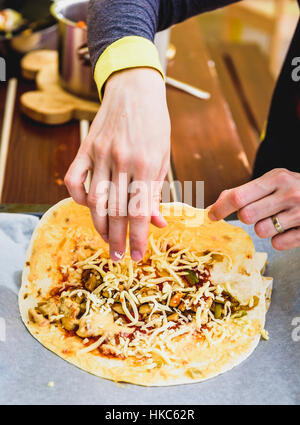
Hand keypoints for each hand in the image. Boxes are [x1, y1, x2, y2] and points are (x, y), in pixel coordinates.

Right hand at [64, 68, 169, 261]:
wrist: (135, 88)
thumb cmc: (154, 124)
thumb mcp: (162, 157)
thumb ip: (156, 191)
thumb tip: (156, 223)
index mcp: (145, 165)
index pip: (139, 211)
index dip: (138, 237)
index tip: (137, 256)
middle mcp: (121, 161)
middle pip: (115, 210)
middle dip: (118, 238)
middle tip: (118, 256)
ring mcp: (100, 154)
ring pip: (95, 200)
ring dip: (99, 225)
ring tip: (107, 239)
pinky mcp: (85, 147)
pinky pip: (75, 178)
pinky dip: (78, 197)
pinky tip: (87, 207)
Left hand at [209, 169, 299, 249]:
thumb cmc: (294, 189)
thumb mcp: (273, 182)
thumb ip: (245, 191)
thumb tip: (216, 204)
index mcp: (277, 178)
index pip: (238, 196)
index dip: (220, 207)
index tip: (211, 215)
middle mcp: (289, 193)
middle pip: (247, 215)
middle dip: (247, 217)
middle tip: (258, 212)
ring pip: (261, 231)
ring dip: (264, 228)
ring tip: (277, 218)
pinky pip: (278, 244)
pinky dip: (279, 239)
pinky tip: (288, 228)